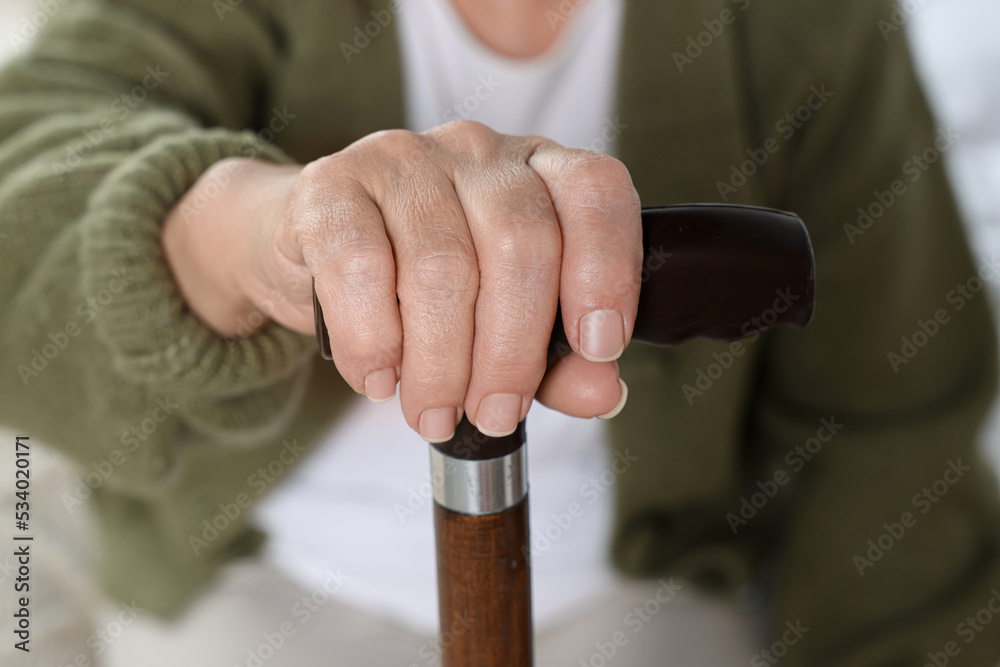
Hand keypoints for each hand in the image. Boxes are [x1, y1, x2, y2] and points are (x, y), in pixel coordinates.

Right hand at [163, 121, 641, 441]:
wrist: (313, 252)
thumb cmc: (422, 287)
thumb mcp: (503, 323)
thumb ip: (558, 358)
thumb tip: (601, 391)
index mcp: (538, 171)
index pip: (595, 192)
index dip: (608, 270)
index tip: (598, 347)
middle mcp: (477, 152)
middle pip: (519, 242)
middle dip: (511, 351)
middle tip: (493, 413)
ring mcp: (403, 159)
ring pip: (442, 264)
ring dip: (440, 363)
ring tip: (434, 412)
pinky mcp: (330, 185)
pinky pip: (360, 265)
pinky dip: (373, 339)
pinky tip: (377, 376)